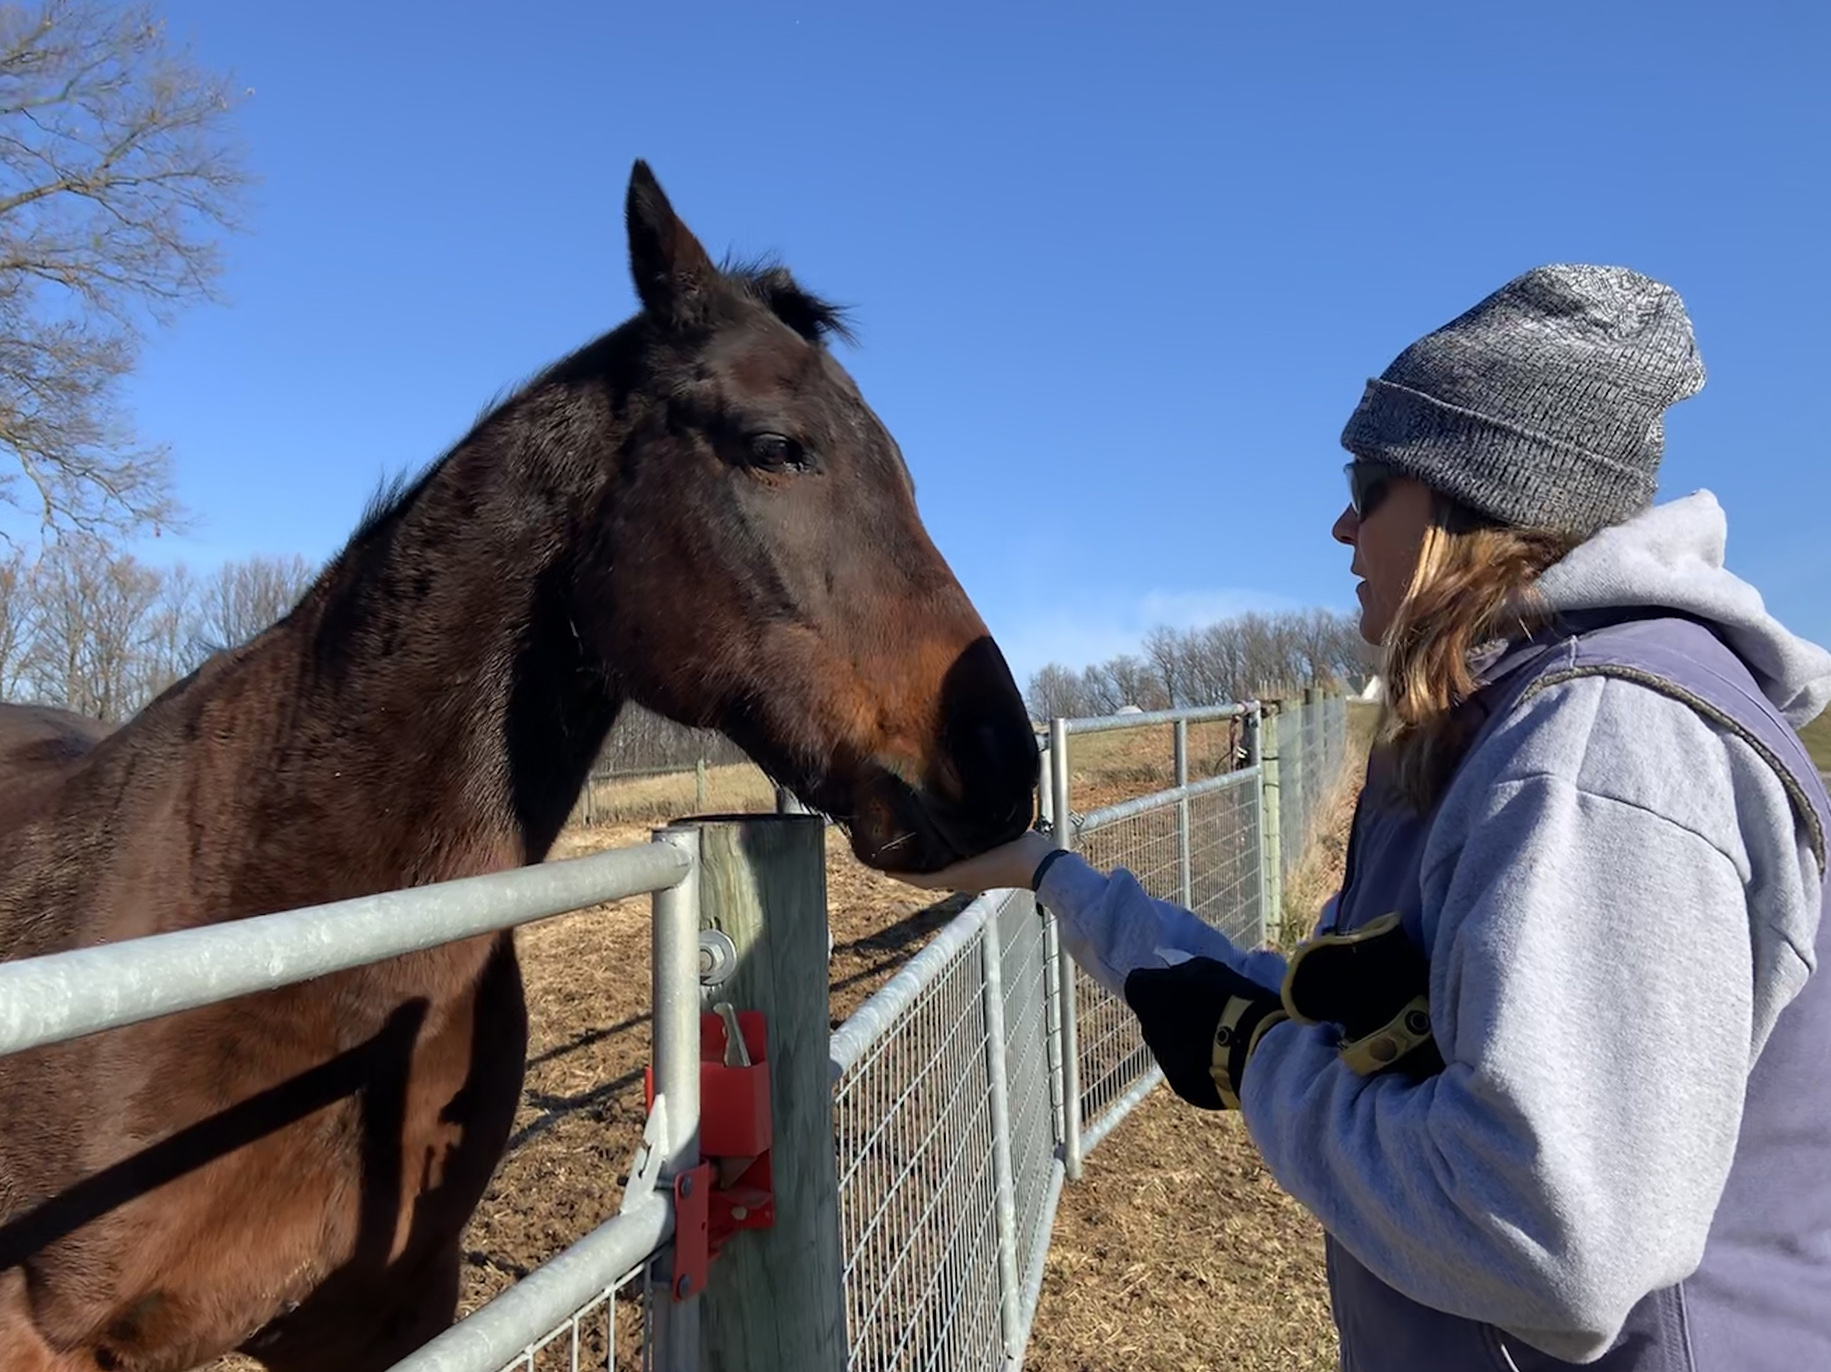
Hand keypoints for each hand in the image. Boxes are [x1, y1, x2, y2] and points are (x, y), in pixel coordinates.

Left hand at [890, 829, 1056, 892]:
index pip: (921, 880)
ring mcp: (973, 879)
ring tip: (914, 848)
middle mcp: (962, 881)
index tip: (881, 867)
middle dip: (911, 868)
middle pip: (928, 877)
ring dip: (927, 864)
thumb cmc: (1015, 855)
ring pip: (942, 873)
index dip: (901, 875)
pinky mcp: (984, 872)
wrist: (1041, 864)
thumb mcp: (986, 844)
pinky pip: (955, 869)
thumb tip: (940, 818)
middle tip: (893, 853)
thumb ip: (964, 835)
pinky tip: (944, 846)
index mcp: (959, 877)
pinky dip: (943, 861)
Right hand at [1123, 957, 1286, 1110]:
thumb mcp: (1172, 1069)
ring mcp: (1215, 967)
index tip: (1158, 1027)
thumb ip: (1165, 1045)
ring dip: (1204, 1001)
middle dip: (1176, 1003)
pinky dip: (1228, 1002)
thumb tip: (1164, 1035)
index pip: (1137, 987)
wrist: (1262, 1047)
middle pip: (1170, 982)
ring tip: (1219, 1032)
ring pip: (1199, 983)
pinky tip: (1238, 1027)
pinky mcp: (1245, 974)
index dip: (1146, 1007)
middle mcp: (1180, 968)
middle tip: (1190, 1032)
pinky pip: (1226, 988)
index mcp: (1151, 989)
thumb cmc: (1205, 1062)